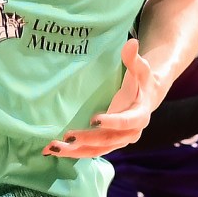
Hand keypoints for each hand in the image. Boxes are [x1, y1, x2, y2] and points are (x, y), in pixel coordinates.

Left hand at [49, 38, 158, 156]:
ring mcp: (118, 141)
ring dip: (74, 151)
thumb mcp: (140, 69)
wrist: (145, 98)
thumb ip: (134, 58)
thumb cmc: (141, 82)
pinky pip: (90, 152)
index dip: (112, 122)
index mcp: (139, 116)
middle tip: (67, 135)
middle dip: (87, 139)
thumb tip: (131, 43)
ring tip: (53, 148)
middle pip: (108, 140)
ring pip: (96, 150)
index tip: (94, 119)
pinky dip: (72, 153)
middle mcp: (130, 133)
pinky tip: (52, 151)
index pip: (126, 122)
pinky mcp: (107, 145)